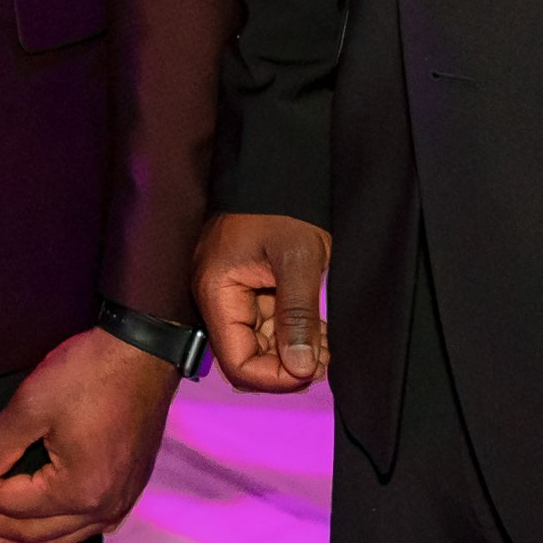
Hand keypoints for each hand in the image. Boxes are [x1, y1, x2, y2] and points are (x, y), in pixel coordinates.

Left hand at [0, 327, 181, 542]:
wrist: (144, 354)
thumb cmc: (88, 375)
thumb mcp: (32, 403)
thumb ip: (0, 444)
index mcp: (79, 490)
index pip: (16, 504)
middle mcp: (104, 506)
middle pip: (39, 529)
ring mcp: (122, 499)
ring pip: (66, 534)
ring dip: (27, 537)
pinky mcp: (131, 486)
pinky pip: (91, 525)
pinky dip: (62, 531)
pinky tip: (51, 529)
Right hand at [194, 211, 331, 391]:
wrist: (282, 166)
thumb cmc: (285, 205)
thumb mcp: (298, 260)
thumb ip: (297, 317)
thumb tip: (301, 369)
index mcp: (217, 291)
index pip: (236, 360)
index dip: (273, 377)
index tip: (311, 371)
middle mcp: (217, 297)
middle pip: (244, 355)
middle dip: (285, 364)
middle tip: (325, 357)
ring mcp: (232, 291)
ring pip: (257, 342)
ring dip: (291, 350)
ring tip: (326, 344)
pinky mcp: (248, 285)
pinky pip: (264, 323)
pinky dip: (290, 332)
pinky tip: (316, 329)